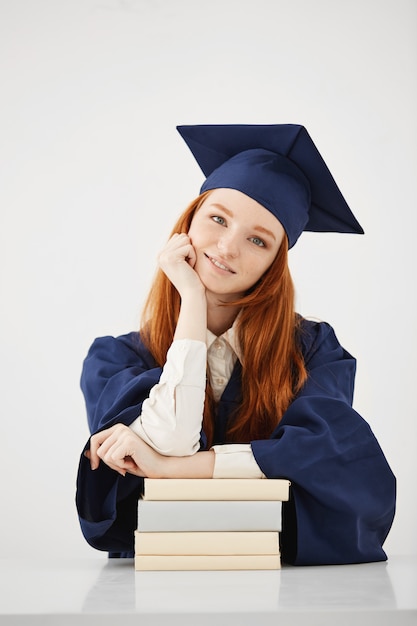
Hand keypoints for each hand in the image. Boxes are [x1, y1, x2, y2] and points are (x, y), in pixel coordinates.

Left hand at [85, 423, 214, 477]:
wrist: (159, 467)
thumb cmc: (140, 462)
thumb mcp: (118, 458)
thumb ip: (104, 453)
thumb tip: (86, 454)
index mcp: (117, 429)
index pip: (95, 439)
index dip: (93, 454)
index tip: (95, 466)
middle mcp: (120, 428)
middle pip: (99, 451)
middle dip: (110, 463)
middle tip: (123, 465)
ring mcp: (124, 433)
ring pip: (105, 456)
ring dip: (116, 465)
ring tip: (130, 462)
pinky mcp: (128, 441)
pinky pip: (113, 458)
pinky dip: (121, 466)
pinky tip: (133, 462)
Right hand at [158, 233, 204, 297]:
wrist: (191, 294)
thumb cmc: (191, 278)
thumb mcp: (183, 261)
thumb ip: (178, 247)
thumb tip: (181, 234)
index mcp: (161, 255)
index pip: (178, 237)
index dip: (187, 249)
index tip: (185, 264)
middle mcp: (160, 255)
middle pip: (182, 236)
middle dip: (189, 250)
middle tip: (187, 265)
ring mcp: (164, 256)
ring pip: (186, 240)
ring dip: (191, 253)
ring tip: (188, 266)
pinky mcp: (171, 257)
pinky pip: (189, 247)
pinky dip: (193, 257)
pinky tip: (189, 268)